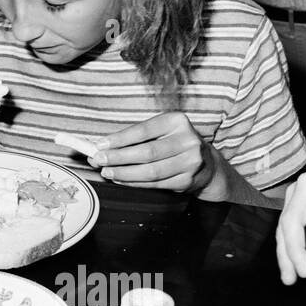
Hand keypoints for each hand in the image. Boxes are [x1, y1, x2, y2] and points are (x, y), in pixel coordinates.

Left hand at [93, 112, 214, 194]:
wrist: (206, 164)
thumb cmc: (173, 143)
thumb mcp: (160, 131)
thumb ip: (134, 137)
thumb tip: (102, 146)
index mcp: (177, 121)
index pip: (143, 130)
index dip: (119, 139)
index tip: (100, 145)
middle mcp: (188, 140)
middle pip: (146, 152)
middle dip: (118, 158)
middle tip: (98, 160)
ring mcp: (191, 162)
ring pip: (151, 171)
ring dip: (124, 173)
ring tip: (107, 172)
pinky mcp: (188, 180)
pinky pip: (156, 184)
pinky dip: (135, 183)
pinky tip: (122, 180)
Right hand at [275, 156, 305, 284]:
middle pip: (293, 220)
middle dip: (295, 250)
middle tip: (305, 274)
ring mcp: (295, 191)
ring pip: (283, 226)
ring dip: (286, 254)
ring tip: (291, 278)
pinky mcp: (289, 201)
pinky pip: (283, 227)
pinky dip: (286, 249)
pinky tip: (289, 267)